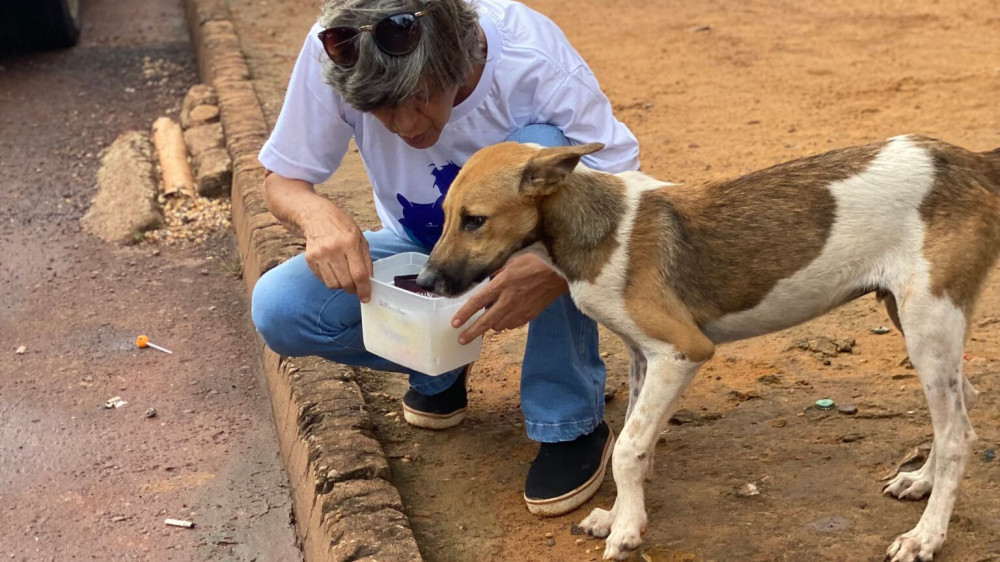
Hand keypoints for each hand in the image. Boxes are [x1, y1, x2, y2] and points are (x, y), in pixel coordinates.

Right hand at [301, 202, 373, 301]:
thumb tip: (369, 280)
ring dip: (341, 286)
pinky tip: (333, 270)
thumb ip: (366, 260)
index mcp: (350, 243)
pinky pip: (323, 280)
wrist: (316, 216)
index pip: (359, 274)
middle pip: (346, 282)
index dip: (364, 289)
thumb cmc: (341, 226)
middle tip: (356, 288)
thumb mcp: (360, 238)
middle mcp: (334, 250)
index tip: (366, 297)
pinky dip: (331, 280)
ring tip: (344, 276)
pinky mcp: (310, 260)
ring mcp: (320, 255)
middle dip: (353, 289)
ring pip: (333, 284)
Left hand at [451, 253, 567, 343]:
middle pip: (486, 321)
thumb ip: (498, 272)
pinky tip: (505, 319)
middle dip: (472, 332)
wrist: (560, 273)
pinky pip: (513, 325)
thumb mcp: (512, 261)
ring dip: (491, 326)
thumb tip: (487, 278)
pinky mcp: (530, 316)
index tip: (454, 324)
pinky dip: (506, 323)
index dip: (464, 314)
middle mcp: (508, 301)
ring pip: (499, 326)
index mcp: (502, 284)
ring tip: (485, 323)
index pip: (477, 302)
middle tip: (461, 340)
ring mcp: (520, 311)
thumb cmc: (536, 260)